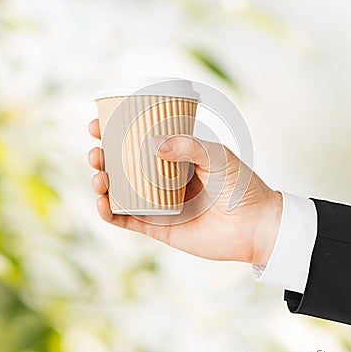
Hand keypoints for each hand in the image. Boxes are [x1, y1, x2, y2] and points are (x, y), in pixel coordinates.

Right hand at [88, 119, 281, 265]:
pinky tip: (103, 203)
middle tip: (96, 151)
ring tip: (99, 176)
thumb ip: (188, 145)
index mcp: (174, 157)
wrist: (254, 224)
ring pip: (119, 192)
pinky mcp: (157, 227)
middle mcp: (161, 179)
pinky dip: (110, 213)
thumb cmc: (240, 185)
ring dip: (101, 183)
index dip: (115, 133)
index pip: (137, 141)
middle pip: (121, 166)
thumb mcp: (217, 155)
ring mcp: (157, 203)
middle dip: (102, 157)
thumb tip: (153, 145)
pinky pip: (127, 220)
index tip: (98, 124)